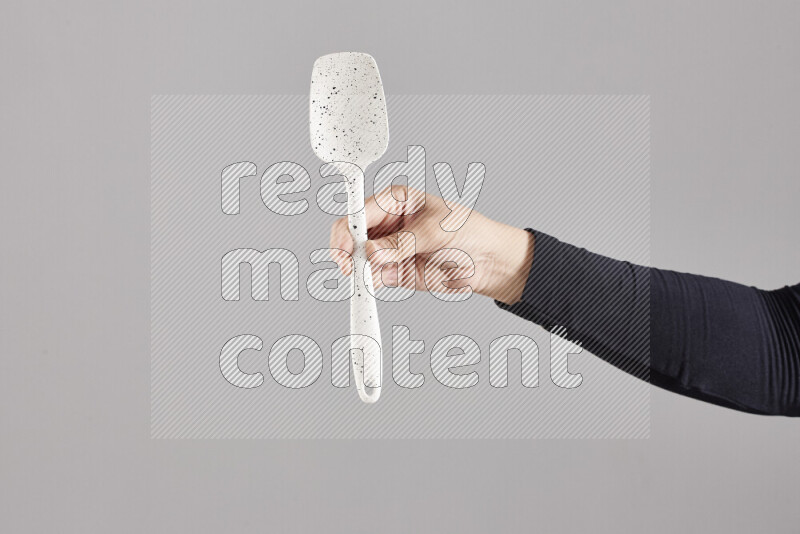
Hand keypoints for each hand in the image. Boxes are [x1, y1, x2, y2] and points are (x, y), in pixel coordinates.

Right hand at [329, 185, 533, 304]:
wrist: (488, 262)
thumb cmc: (469, 232)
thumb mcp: (435, 232)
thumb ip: (402, 243)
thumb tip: (371, 252)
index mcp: (396, 201)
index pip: (361, 210)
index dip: (348, 227)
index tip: (344, 245)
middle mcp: (387, 224)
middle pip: (352, 235)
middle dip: (346, 251)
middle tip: (349, 266)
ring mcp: (388, 248)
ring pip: (357, 258)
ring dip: (356, 269)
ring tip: (362, 278)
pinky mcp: (393, 271)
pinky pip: (371, 277)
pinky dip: (367, 283)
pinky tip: (369, 286)